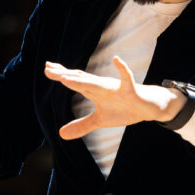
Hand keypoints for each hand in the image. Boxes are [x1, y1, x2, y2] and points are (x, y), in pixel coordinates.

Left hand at [43, 56, 184, 139]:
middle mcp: (103, 87)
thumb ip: (81, 125)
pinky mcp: (131, 90)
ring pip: (97, 83)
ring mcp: (116, 88)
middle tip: (48, 69)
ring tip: (66, 77)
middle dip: (66, 75)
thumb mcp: (100, 120)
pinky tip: (117, 60)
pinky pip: (127, 79)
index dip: (62, 75)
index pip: (76, 81)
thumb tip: (60, 134)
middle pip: (81, 80)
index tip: (47, 68)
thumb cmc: (123, 109)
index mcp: (95, 91)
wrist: (147, 107)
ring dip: (82, 80)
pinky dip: (123, 70)